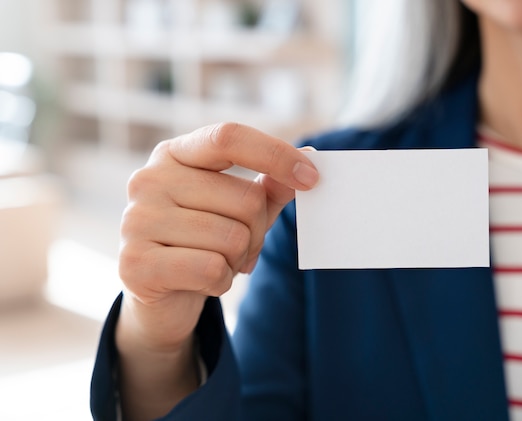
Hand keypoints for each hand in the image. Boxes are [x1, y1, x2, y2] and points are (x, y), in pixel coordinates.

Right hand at [116, 122, 318, 352]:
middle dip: (257, 232)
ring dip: (238, 260)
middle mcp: (149, 179)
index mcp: (175, 154)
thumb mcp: (239, 209)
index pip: (229, 137)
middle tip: (240, 247)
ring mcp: (136, 220)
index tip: (312, 177)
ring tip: (217, 263)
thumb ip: (271, 185)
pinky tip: (202, 282)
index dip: (276, 155)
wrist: (159, 293)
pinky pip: (212, 269)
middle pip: (245, 199)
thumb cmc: (204, 241)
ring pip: (232, 238)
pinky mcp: (135, 263)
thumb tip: (311, 160)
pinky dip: (221, 282)